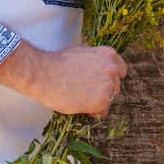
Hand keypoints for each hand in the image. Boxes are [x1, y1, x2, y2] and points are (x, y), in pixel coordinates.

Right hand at [0, 40, 127, 116]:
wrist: (44, 73)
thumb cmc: (57, 62)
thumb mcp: (82, 52)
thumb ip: (95, 60)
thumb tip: (97, 68)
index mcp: (109, 55)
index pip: (120, 71)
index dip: (110, 79)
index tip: (101, 84)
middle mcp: (112, 69)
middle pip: (114, 86)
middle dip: (103, 91)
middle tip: (85, 93)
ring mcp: (108, 85)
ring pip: (109, 99)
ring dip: (98, 102)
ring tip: (80, 99)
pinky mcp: (102, 100)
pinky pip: (102, 111)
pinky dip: (93, 112)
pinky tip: (80, 106)